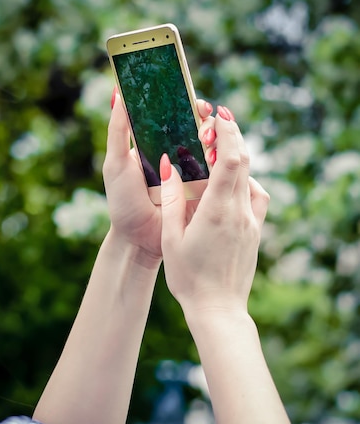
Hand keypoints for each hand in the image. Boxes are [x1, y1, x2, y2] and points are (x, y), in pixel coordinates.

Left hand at [102, 91, 213, 264]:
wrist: (137, 240)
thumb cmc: (123, 201)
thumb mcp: (116, 163)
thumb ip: (118, 130)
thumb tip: (117, 93)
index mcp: (159, 144)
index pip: (178, 116)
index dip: (188, 104)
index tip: (193, 101)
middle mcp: (180, 155)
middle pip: (201, 128)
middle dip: (207, 120)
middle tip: (202, 123)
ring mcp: (195, 173)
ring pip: (214, 147)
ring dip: (217, 138)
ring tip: (208, 139)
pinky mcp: (206, 191)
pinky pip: (221, 173)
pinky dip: (224, 162)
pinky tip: (219, 157)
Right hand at [160, 110, 268, 317]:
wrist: (218, 310)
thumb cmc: (188, 277)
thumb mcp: (171, 237)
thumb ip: (170, 198)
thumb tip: (168, 163)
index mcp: (217, 210)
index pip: (231, 159)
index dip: (227, 131)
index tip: (217, 113)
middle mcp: (240, 212)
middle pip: (244, 161)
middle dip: (231, 134)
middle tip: (216, 119)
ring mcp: (251, 222)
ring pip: (251, 177)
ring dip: (238, 156)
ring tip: (220, 146)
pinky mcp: (255, 231)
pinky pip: (256, 197)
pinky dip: (246, 181)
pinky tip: (232, 184)